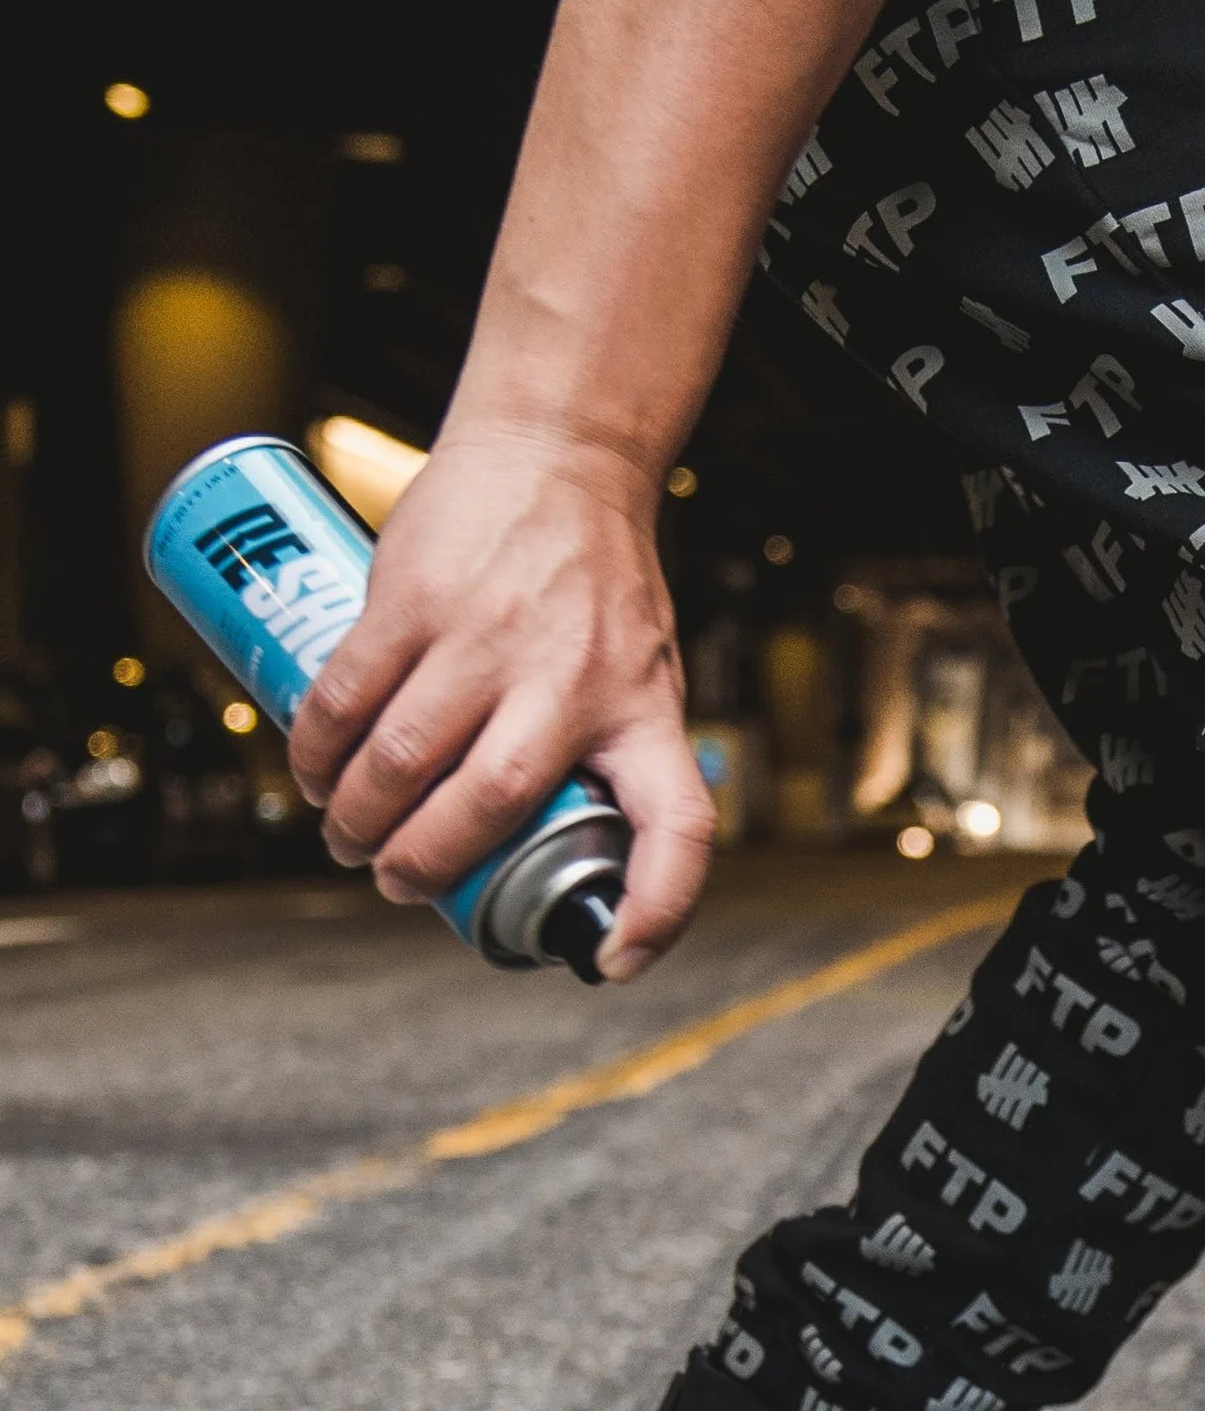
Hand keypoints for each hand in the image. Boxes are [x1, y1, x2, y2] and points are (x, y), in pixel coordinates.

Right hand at [288, 425, 715, 980]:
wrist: (560, 452)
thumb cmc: (598, 586)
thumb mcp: (641, 673)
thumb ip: (611, 753)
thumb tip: (551, 860)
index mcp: (646, 713)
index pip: (682, 826)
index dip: (658, 910)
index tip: (615, 959)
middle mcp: (572, 681)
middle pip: (493, 805)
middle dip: (425, 863)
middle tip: (394, 881)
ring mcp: (490, 635)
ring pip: (405, 757)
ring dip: (360, 816)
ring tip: (346, 835)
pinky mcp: (415, 597)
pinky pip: (348, 695)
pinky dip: (318, 751)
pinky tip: (315, 774)